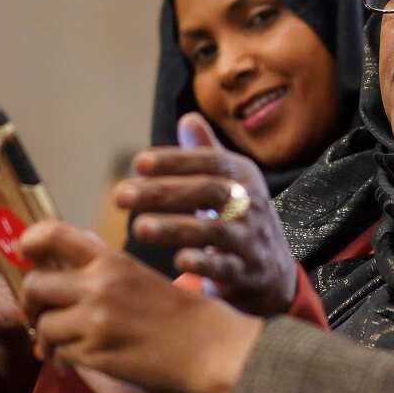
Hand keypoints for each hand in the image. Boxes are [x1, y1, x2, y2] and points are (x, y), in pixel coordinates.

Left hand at [20, 221, 263, 392]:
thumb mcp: (141, 274)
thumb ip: (103, 264)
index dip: (30, 240)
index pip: (54, 234)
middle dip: (31, 301)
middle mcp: (98, 286)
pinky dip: (64, 356)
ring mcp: (94, 322)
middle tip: (38, 311)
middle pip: (34, 285)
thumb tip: (63, 255)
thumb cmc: (181, 312)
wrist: (207, 348)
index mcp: (111, 260)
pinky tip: (80, 356)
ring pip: (43, 325)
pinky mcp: (95, 355)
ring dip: (48, 336)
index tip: (25, 251)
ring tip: (62, 341)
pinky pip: (60, 352)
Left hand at [115, 112, 296, 315]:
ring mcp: (250, 240)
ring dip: (175, 228)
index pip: (211, 161)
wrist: (274, 273)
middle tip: (120, 196)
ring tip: (138, 228)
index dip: (176, 160)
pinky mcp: (246, 274)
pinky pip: (225, 268)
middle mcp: (251, 205)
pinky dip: (203, 263)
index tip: (139, 163)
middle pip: (208, 192)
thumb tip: (187, 118)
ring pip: (215, 231)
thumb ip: (207, 153)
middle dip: (163, 192)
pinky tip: (177, 262)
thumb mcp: (232, 184)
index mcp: (244, 177)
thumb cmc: (240, 221)